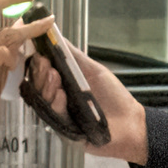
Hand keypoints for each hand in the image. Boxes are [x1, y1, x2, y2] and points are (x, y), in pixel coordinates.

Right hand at [34, 31, 149, 163]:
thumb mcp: (94, 70)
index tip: (40, 53)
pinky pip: (55, 116)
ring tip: (54, 76)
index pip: (43, 72)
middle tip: (44, 63)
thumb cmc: (113, 97)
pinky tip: (61, 95)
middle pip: (38, 86)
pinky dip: (57, 103)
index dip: (39, 64)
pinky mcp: (64, 130)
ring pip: (43, 101)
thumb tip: (58, 38)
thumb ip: (74, 56)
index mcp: (64, 83)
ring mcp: (60, 114)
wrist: (128, 122)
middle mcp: (59, 98)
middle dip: (39, 73)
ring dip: (47, 86)